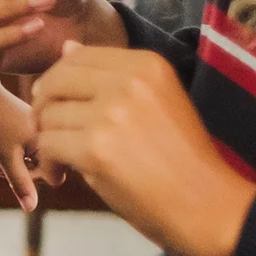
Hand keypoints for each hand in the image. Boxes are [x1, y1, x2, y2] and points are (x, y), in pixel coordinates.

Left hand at [0, 77, 54, 210]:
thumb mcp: (6, 158)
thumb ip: (21, 183)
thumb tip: (31, 208)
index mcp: (52, 140)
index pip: (55, 177)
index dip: (33, 180)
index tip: (11, 172)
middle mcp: (53, 133)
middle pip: (47, 169)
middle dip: (22, 173)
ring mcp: (44, 128)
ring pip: (37, 159)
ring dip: (17, 165)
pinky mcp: (34, 124)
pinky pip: (31, 147)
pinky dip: (16, 153)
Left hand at [32, 42, 255, 255]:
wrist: (212, 210)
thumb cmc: (183, 161)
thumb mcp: (155, 103)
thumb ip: (110, 77)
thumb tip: (66, 46)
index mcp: (147, 65)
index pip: (76, 57)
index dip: (58, 83)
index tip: (61, 107)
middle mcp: (129, 82)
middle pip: (55, 82)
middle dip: (44, 109)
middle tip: (53, 135)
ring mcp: (111, 114)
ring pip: (47, 116)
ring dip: (48, 141)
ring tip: (65, 161)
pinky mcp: (96, 148)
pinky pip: (47, 145)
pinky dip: (48, 163)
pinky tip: (62, 176)